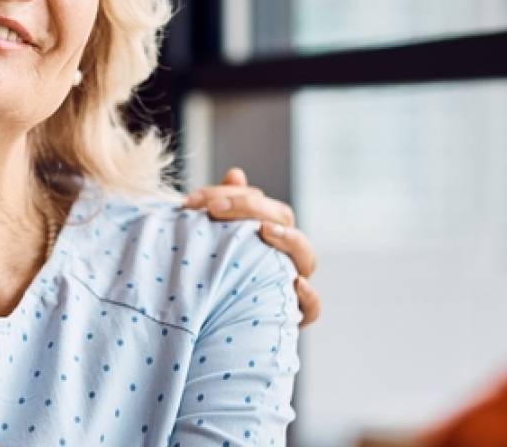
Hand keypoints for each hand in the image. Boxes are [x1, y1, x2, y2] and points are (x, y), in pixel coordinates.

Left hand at [183, 167, 321, 325]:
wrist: (208, 332)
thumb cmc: (212, 279)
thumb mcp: (212, 242)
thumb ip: (223, 208)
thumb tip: (236, 174)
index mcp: (267, 232)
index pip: (260, 202)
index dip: (231, 195)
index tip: (194, 200)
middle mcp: (283, 254)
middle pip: (283, 219)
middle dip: (249, 207)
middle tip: (215, 209)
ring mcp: (291, 283)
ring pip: (306, 257)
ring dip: (288, 240)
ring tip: (264, 231)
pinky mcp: (292, 316)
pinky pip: (312, 307)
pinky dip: (308, 296)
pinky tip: (293, 284)